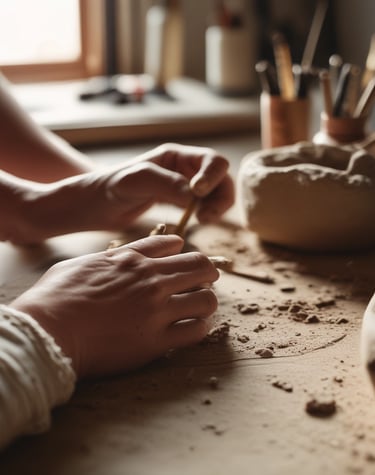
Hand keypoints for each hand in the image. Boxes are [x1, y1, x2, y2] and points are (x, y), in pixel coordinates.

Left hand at [3, 143, 233, 243]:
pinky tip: (196, 222)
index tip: (198, 195)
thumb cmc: (110, 187)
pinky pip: (204, 206)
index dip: (213, 177)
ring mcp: (183, 186)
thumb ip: (165, 184)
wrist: (95, 206)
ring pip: (216, 193)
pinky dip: (207, 214)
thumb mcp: (135, 181)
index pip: (212, 160)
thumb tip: (195, 195)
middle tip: (206, 216)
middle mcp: (184, 169)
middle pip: (221, 177)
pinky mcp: (179, 203)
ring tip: (202, 221)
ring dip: (217, 207)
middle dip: (221, 196)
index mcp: (176, 156)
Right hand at [10, 235, 218, 377]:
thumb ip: (117, 254)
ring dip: (206, 302)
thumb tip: (140, 247)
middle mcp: (151, 281)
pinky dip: (199, 328)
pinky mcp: (155, 342)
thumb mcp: (85, 263)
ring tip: (197, 308)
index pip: (177, 247)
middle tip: (203, 282)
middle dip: (207, 274)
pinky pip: (196, 331)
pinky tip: (190, 329)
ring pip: (207, 300)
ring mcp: (156, 311)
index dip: (186, 254)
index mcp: (133, 260)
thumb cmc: (56, 296)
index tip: (186, 263)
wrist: (47, 331)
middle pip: (201, 267)